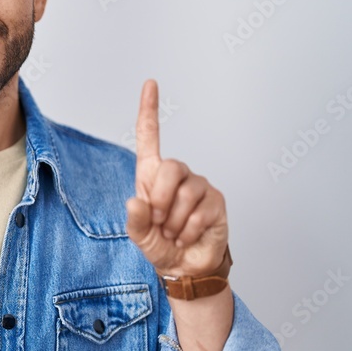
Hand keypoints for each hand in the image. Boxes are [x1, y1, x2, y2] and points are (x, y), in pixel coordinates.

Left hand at [125, 79, 228, 277]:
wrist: (186, 267)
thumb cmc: (160, 244)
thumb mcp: (140, 236)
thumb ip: (135, 221)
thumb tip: (136, 201)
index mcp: (152, 176)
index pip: (150, 138)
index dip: (149, 111)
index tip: (150, 84)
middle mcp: (177, 175)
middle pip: (170, 168)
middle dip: (161, 200)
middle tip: (160, 222)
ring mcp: (199, 186)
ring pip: (185, 194)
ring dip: (175, 221)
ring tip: (174, 233)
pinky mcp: (216, 200)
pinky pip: (200, 211)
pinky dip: (189, 230)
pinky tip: (188, 236)